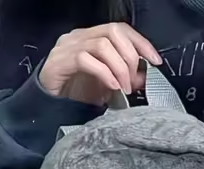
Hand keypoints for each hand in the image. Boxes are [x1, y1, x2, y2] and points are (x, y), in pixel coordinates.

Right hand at [39, 23, 161, 104]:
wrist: (48, 104)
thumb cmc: (75, 93)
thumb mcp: (106, 84)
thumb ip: (125, 78)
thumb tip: (144, 77)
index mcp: (92, 38)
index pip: (121, 30)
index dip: (141, 43)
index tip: (156, 61)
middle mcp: (80, 37)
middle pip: (114, 32)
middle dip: (130, 57)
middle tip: (134, 81)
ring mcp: (68, 46)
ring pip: (103, 45)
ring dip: (119, 68)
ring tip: (123, 88)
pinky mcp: (60, 61)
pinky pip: (86, 60)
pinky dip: (104, 73)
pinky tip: (112, 86)